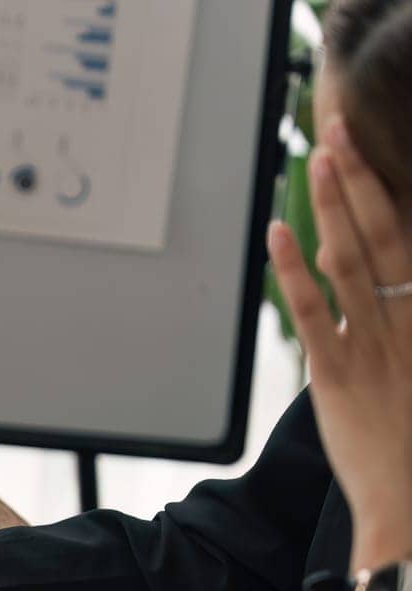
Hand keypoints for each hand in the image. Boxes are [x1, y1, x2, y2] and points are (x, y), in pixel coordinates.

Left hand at [269, 120, 411, 572]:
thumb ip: (400, 325)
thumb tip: (385, 290)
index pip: (406, 241)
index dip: (385, 195)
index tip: (366, 154)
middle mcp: (407, 321)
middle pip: (384, 233)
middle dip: (362, 178)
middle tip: (340, 128)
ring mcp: (373, 345)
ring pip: (352, 259)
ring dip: (333, 204)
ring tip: (318, 157)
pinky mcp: (337, 374)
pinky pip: (315, 311)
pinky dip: (295, 269)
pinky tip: (280, 232)